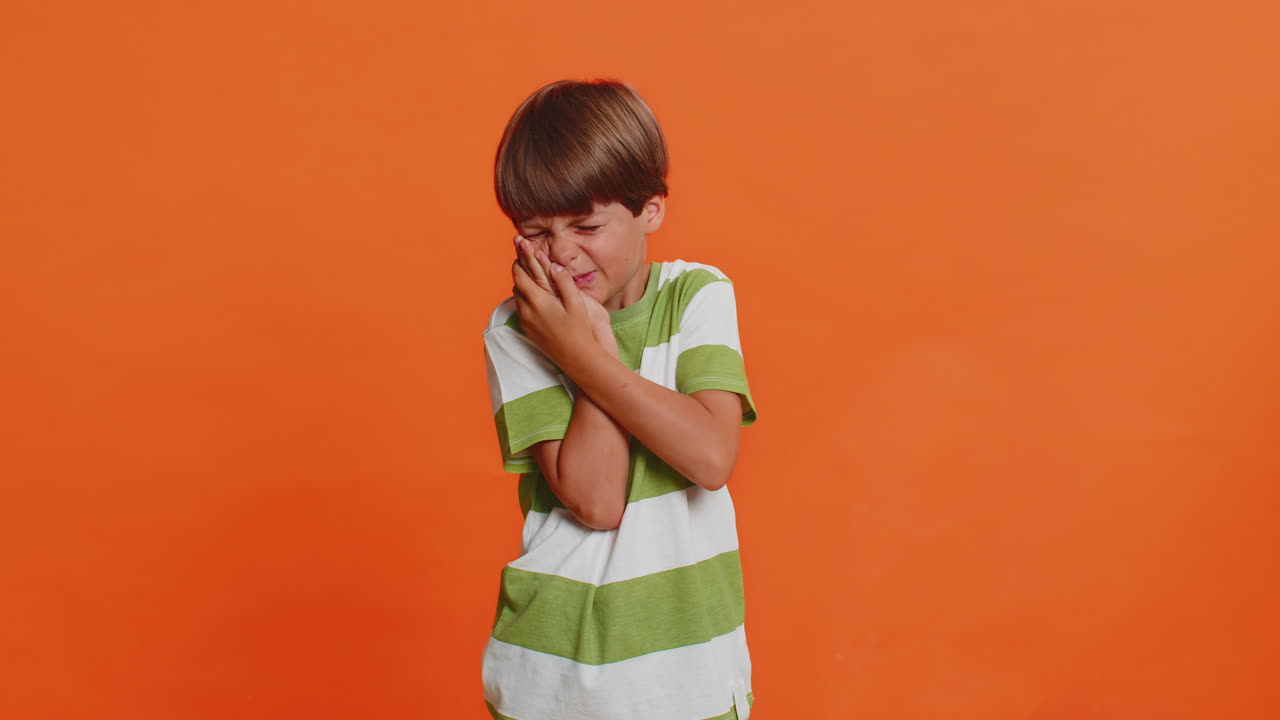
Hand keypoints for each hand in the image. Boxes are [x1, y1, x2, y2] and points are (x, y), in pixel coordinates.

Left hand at [513, 236, 616, 358]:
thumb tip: (554, 264)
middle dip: (518, 268)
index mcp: (538, 300)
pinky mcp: (529, 330)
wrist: (577, 358)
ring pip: (517, 296)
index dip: (520, 259)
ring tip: (526, 273)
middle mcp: (527, 310)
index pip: (521, 274)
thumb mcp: (576, 303)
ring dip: (521, 283)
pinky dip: (523, 297)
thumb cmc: (579, 330)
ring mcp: (526, 322)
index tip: (520, 246)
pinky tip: (531, 296)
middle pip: (516, 283)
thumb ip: (564, 282)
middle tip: (520, 256)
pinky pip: (520, 308)